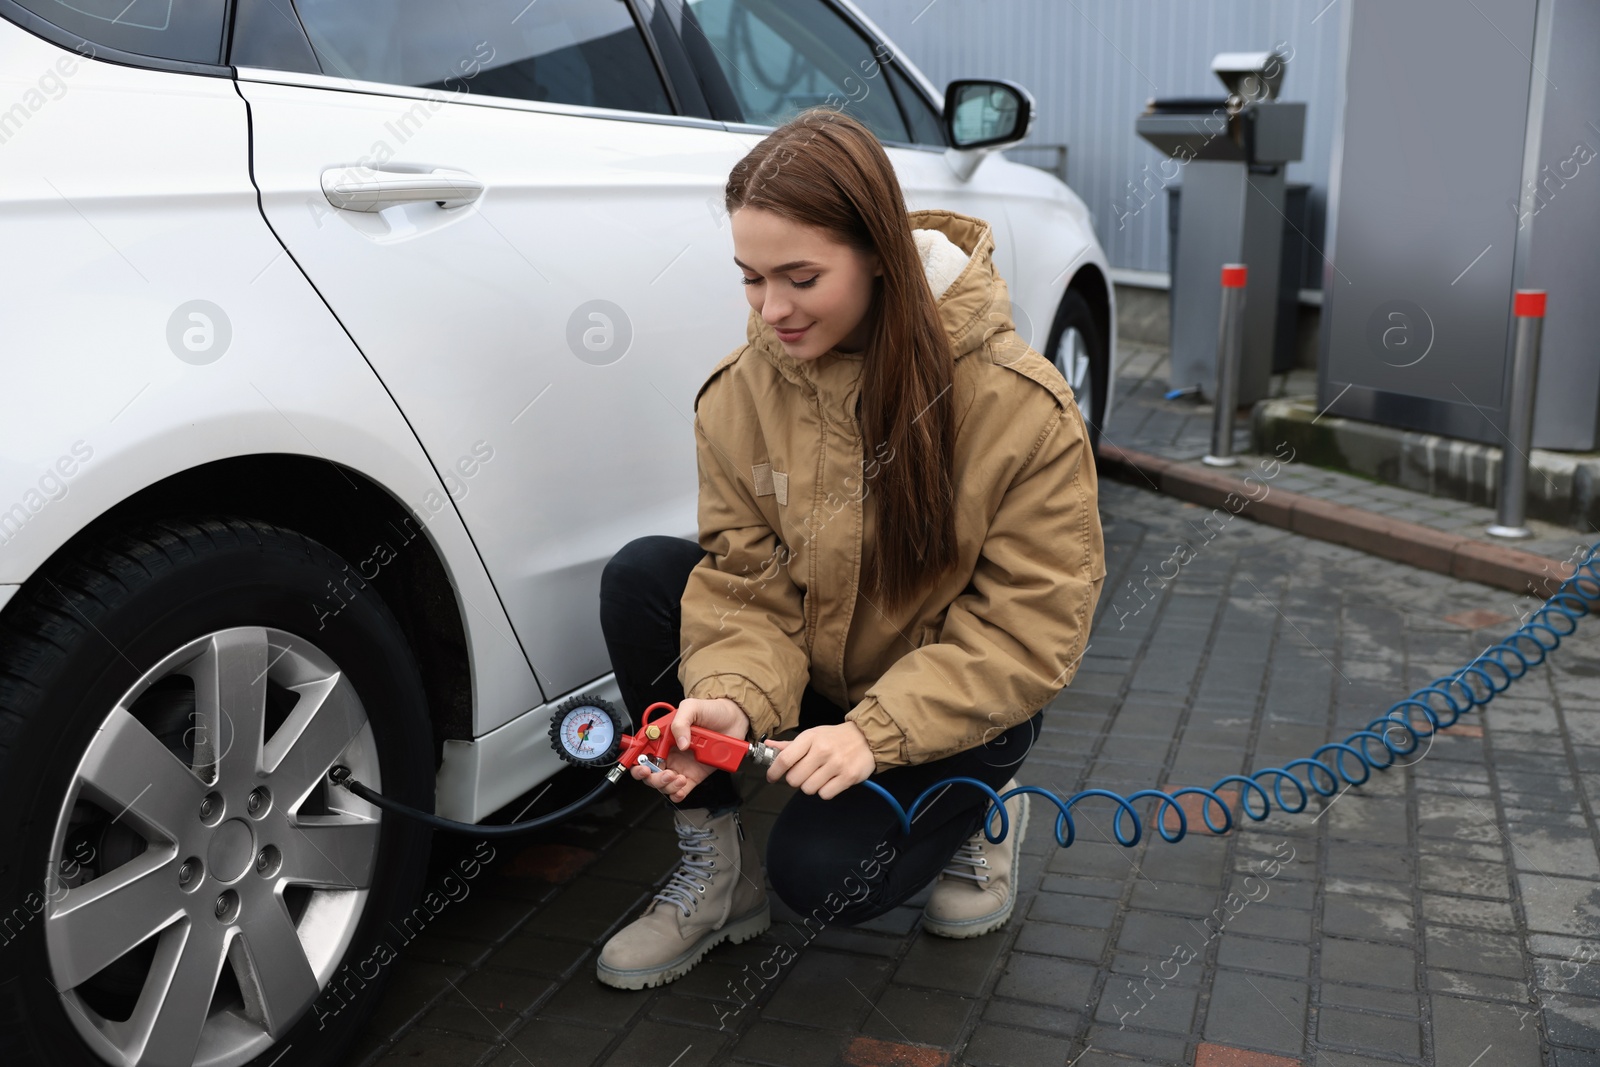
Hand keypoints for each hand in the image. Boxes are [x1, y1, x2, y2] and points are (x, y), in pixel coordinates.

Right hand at [629, 697, 747, 803]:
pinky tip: (681, 787)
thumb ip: (681, 722)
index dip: (638, 762)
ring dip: (667, 785)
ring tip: (679, 778)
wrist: (735, 719)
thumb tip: (681, 744)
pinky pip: (681, 790)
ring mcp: (681, 766)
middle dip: (653, 778)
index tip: (642, 766)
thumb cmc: (712, 711)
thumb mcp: (692, 707)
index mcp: (663, 738)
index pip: (643, 753)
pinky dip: (678, 793)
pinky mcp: (694, 776)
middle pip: (650, 773)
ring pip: (664, 784)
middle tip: (665, 773)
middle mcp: (670, 753)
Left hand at [767, 721, 874, 798]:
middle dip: (796, 779)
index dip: (774, 771)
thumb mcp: (812, 736)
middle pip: (794, 779)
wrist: (866, 737)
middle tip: (804, 773)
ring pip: (808, 789)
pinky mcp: (848, 777)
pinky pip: (825, 794)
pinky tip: (830, 780)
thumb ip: (789, 745)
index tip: (772, 777)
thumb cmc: (835, 738)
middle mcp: (823, 750)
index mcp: (810, 738)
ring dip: (811, 786)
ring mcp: (836, 764)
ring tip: (819, 776)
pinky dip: (825, 791)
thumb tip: (768, 747)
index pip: (785, 759)